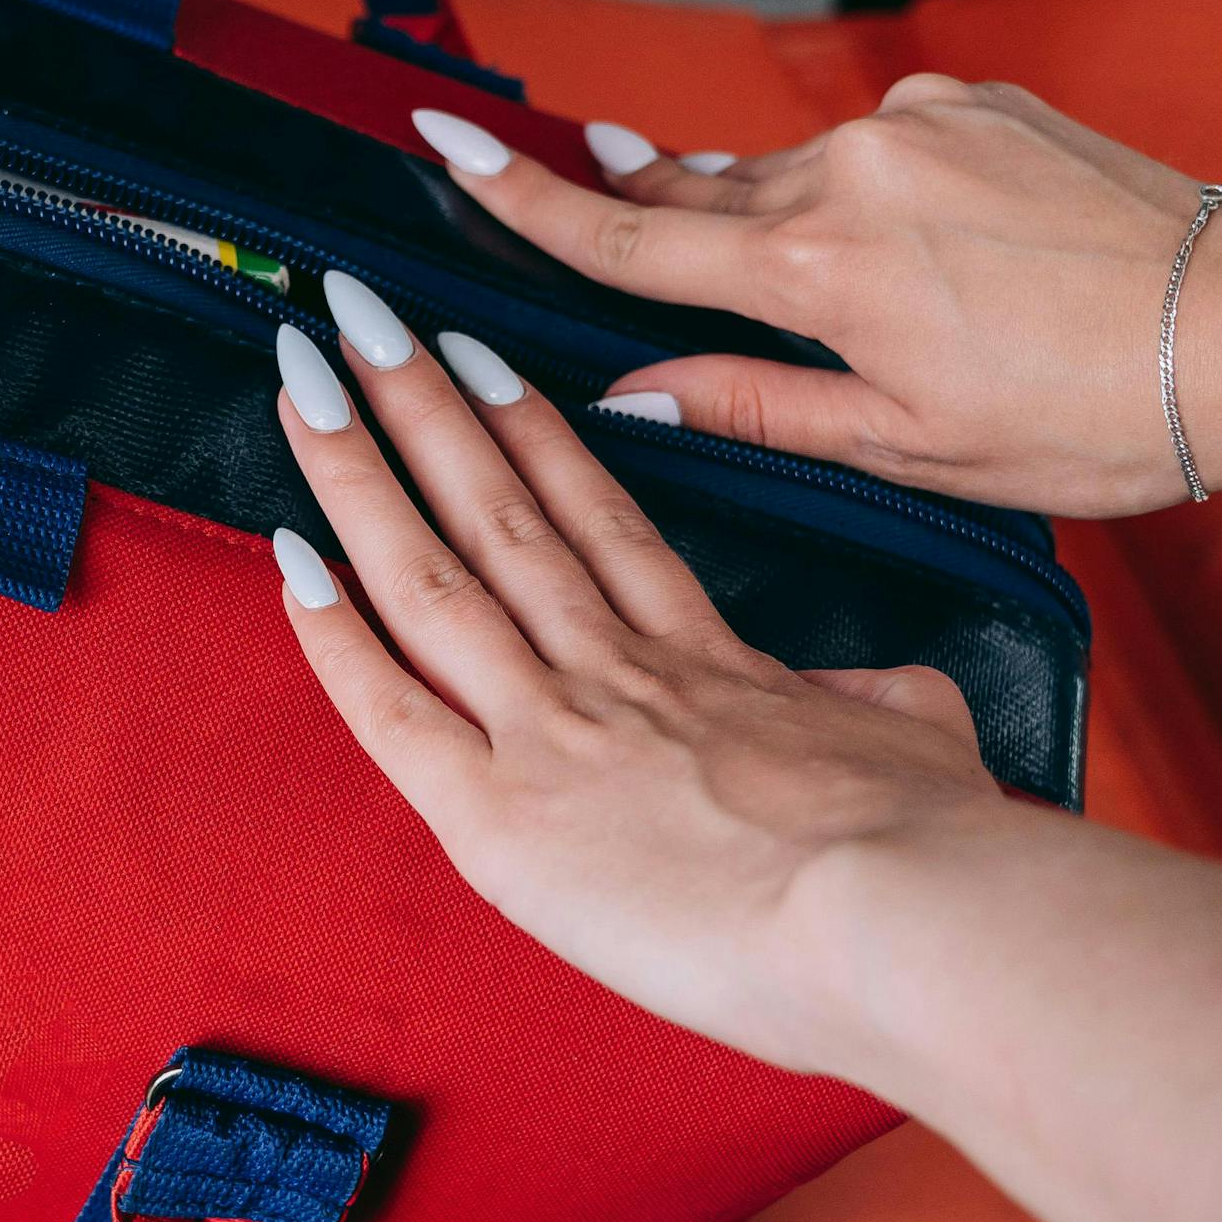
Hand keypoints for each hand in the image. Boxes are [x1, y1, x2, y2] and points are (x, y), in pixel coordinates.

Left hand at [268, 283, 1004, 1071]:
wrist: (908, 911)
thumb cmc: (932, 847)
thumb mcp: (923, 738)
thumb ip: (877, 702)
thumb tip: (878, 696)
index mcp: (706, 659)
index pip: (596, 518)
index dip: (527, 432)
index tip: (474, 359)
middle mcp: (613, 671)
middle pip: (496, 509)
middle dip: (418, 402)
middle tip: (359, 310)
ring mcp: (548, 730)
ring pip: (431, 573)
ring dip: (360, 468)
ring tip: (307, 373)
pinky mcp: (498, 817)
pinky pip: (391, 708)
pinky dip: (332, 633)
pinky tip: (289, 555)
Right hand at [412, 78, 1221, 516]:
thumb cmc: (1086, 411)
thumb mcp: (900, 447)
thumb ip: (750, 406)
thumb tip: (628, 394)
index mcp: (813, 271)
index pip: (627, 232)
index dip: (523, 196)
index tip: (447, 142)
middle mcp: (847, 176)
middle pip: (695, 190)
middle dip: (647, 209)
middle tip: (597, 211)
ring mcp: (913, 127)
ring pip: (786, 170)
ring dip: (775, 220)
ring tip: (822, 288)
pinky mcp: (971, 104)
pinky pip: (872, 147)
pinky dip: (864, 196)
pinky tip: (920, 252)